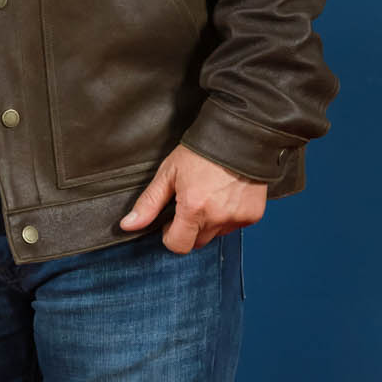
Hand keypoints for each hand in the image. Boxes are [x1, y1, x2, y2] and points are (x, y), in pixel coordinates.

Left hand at [120, 146, 267, 254]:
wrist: (239, 136)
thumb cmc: (201, 152)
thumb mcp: (168, 174)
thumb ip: (149, 203)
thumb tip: (128, 225)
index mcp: (194, 208)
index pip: (178, 246)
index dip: (170, 235)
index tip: (172, 220)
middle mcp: (218, 217)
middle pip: (197, 242)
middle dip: (190, 229)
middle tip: (191, 203)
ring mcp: (237, 217)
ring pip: (216, 235)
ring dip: (210, 223)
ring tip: (210, 195)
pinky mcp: (253, 215)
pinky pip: (234, 226)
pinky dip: (228, 216)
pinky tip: (226, 195)